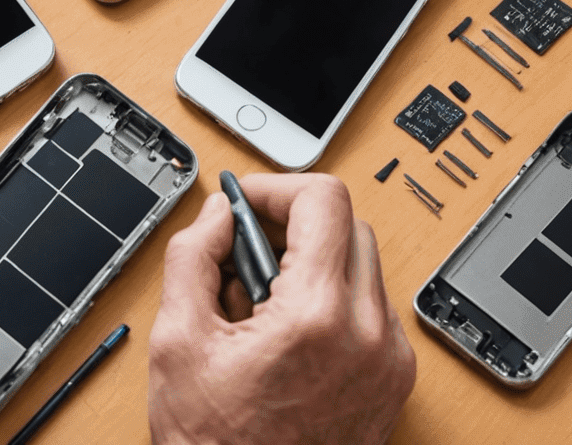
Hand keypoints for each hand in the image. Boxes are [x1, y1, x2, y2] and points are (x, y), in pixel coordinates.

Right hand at [148, 174, 414, 444]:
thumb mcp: (178, 338)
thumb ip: (194, 254)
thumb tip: (217, 214)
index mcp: (318, 316)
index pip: (324, 199)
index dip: (276, 187)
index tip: (245, 201)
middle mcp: (368, 336)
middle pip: (347, 224)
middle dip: (293, 223)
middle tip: (245, 248)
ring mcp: (388, 363)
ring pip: (361, 264)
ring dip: (314, 260)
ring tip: (260, 300)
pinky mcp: (393, 383)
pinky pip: (369, 308)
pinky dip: (332, 299)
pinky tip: (284, 330)